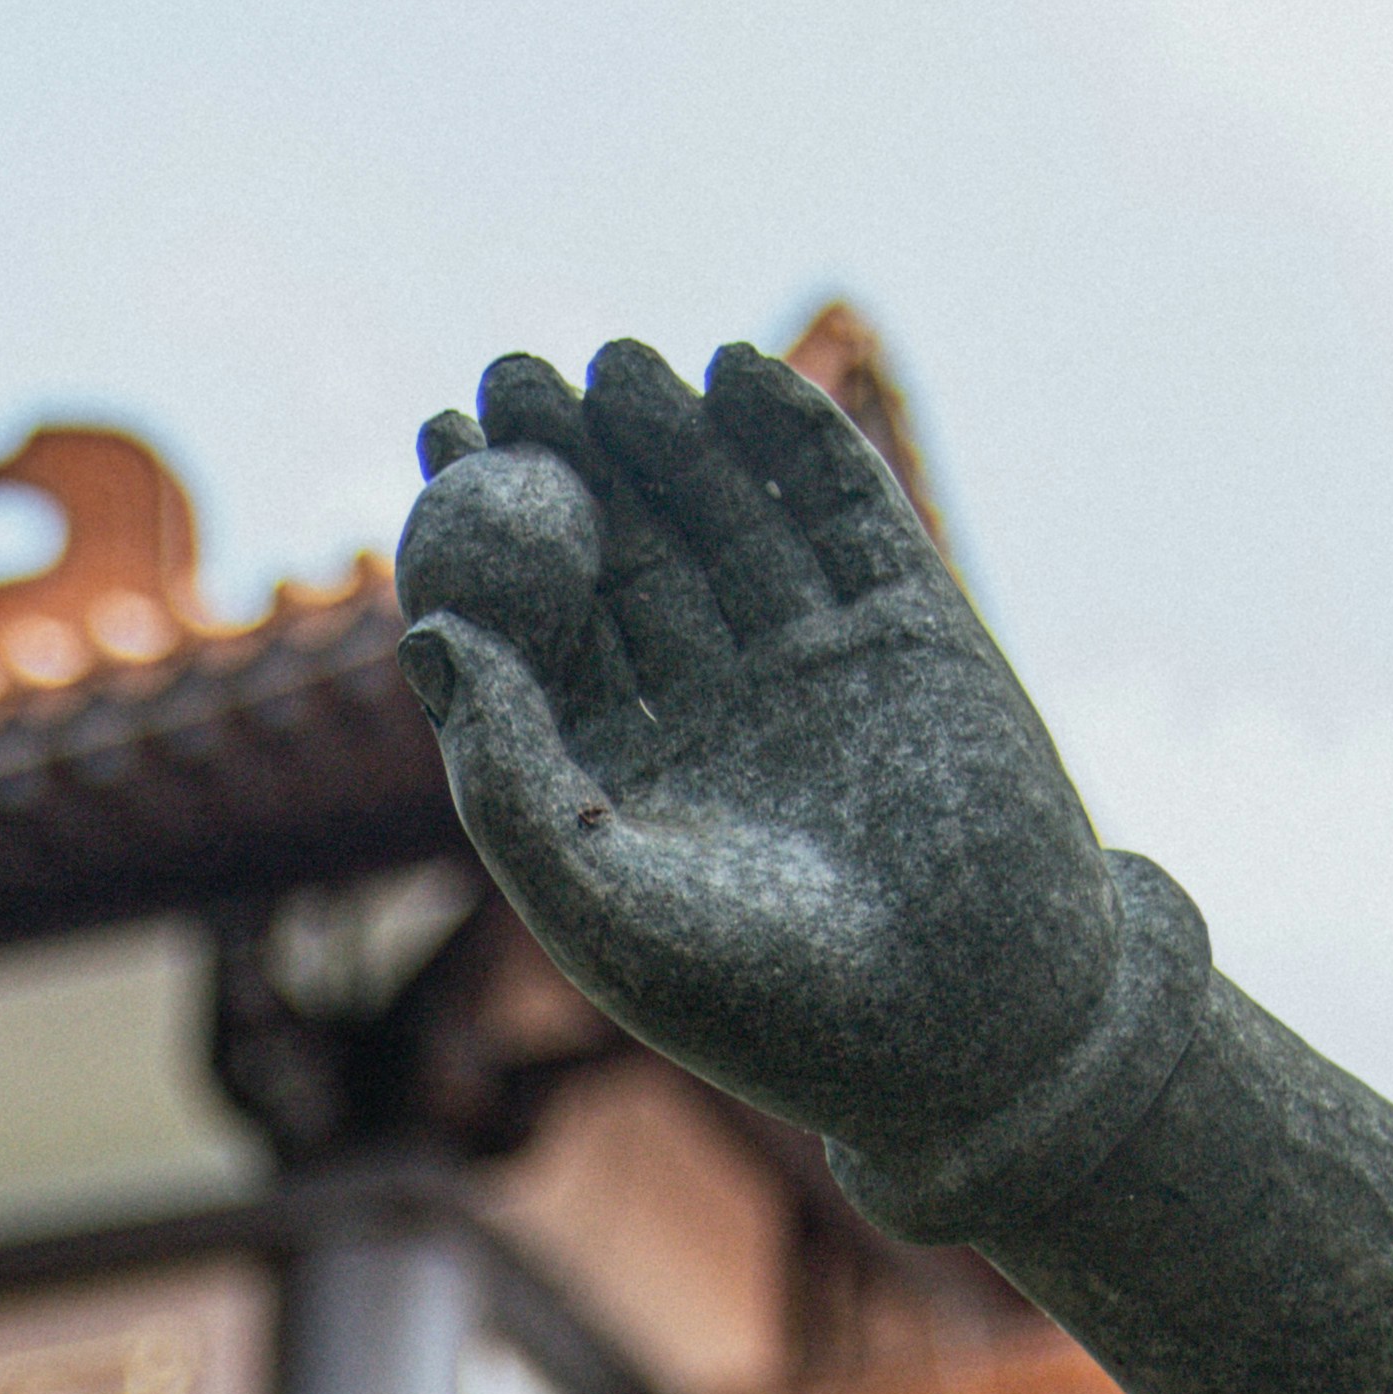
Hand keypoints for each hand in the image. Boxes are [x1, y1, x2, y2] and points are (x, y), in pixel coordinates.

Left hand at [395, 341, 1117, 1167]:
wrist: (969, 1031)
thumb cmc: (770, 1005)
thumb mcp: (602, 903)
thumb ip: (505, 778)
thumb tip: (422, 631)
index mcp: (618, 777)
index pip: (531, 632)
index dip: (485, 536)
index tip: (439, 443)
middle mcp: (706, 709)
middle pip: (616, 556)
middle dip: (564, 460)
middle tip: (509, 371)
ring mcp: (808, 663)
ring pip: (720, 520)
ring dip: (664, 434)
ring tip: (608, 362)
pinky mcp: (910, 629)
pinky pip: (838, 514)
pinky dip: (788, 441)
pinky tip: (729, 373)